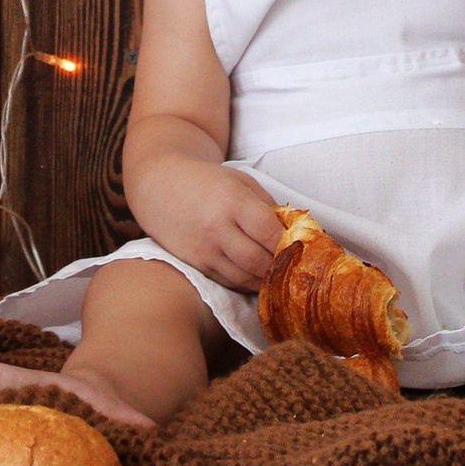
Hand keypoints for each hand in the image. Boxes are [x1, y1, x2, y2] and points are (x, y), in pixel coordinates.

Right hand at [133, 157, 288, 293]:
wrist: (160, 185)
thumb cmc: (207, 181)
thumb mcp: (241, 181)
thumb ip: (268, 206)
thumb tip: (294, 233)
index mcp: (232, 200)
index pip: (270, 233)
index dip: (291, 245)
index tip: (305, 250)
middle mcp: (217, 228)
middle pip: (260, 261)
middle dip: (282, 270)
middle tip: (298, 271)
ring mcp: (204, 249)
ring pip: (245, 278)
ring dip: (267, 282)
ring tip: (283, 280)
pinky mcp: (195, 264)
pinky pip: (228, 281)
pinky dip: (247, 284)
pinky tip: (260, 280)